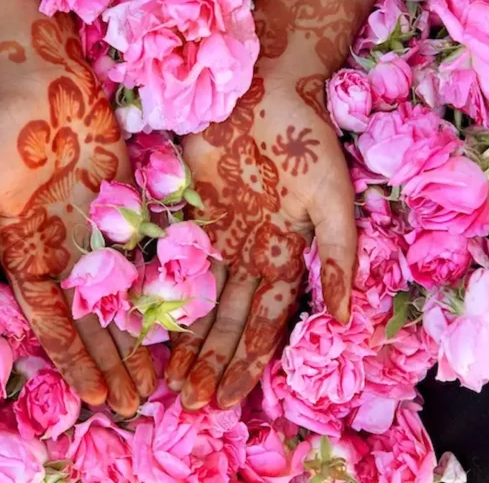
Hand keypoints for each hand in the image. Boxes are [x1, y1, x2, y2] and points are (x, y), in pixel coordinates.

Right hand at [0, 15, 155, 415]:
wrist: (47, 83)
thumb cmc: (6, 135)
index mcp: (26, 254)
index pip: (52, 321)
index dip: (71, 360)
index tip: (92, 396)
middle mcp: (63, 253)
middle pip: (89, 321)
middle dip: (108, 363)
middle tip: (132, 404)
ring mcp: (95, 235)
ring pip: (118, 299)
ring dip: (132, 340)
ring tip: (152, 380)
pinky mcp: (123, 212)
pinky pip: (142, 261)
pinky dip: (154, 293)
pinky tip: (171, 325)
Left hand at [165, 70, 356, 410]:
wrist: (266, 84)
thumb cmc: (307, 139)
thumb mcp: (333, 200)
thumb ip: (339, 256)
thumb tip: (345, 317)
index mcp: (283, 253)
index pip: (264, 320)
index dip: (248, 360)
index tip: (229, 399)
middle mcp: (246, 251)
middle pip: (227, 318)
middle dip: (212, 361)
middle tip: (193, 404)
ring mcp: (214, 232)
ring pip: (197, 296)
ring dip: (186, 339)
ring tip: (170, 380)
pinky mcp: (185, 209)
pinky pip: (169, 258)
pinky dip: (158, 290)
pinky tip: (144, 323)